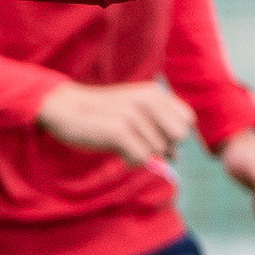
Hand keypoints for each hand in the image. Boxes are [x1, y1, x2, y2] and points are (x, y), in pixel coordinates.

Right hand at [34, 78, 194, 167]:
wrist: (66, 108)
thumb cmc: (102, 114)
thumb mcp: (135, 111)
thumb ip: (159, 127)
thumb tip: (176, 158)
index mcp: (154, 93)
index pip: (188, 121)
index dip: (175, 134)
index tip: (155, 134)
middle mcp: (147, 100)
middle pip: (178, 138)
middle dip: (163, 146)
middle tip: (140, 141)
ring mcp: (133, 115)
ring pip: (158, 150)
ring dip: (141, 153)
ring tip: (121, 143)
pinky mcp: (119, 130)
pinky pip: (141, 158)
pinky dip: (131, 161)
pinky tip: (118, 152)